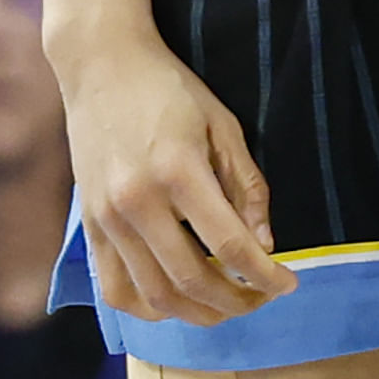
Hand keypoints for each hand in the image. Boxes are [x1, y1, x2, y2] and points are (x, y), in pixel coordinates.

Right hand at [41, 0, 294, 325]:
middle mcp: (137, 201)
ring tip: (226, 305)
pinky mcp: (89, 226)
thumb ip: (246, 186)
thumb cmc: (169, 89)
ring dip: (197, 313)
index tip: (288, 284)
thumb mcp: (222, 124)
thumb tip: (265, 245)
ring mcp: (107, 218)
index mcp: (177, 170)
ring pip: (154, 295)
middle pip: (192, 280)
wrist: (101, 64)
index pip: (228, 245)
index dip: (264, 276)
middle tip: (262, 298)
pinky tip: (176, 302)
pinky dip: (149, 309)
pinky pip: (115, 289)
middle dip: (237, 302)